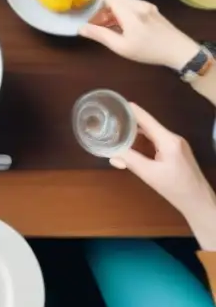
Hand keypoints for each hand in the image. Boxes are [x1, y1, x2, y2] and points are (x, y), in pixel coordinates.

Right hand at [77, 0, 199, 69]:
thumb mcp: (122, 47)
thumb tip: (80, 28)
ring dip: (109, 11)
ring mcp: (145, 6)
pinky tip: (118, 27)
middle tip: (90, 20)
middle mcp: (137, 3)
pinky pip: (129, 6)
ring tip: (104, 27)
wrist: (181, 51)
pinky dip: (119, 13)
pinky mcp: (151, 10)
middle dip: (98, 6)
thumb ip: (100, 35)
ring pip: (121, 2)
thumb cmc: (150, 51)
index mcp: (129, 11)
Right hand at [111, 104, 215, 246]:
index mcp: (168, 140)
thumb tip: (110, 152)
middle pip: (147, 124)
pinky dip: (142, 141)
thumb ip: (129, 160)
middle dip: (128, 122)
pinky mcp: (176, 151)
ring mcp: (176, 144)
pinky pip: (155, 141)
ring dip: (134, 133)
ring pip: (150, 133)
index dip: (128, 110)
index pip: (145, 118)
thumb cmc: (176, 188)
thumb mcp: (149, 174)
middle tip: (108, 122)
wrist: (199, 202)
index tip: (112, 104)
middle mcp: (173, 137)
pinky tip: (130, 145)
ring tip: (114, 132)